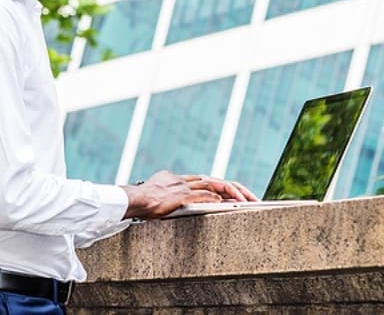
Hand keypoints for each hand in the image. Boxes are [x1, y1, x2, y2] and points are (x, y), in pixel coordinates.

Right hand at [121, 171, 257, 219]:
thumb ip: (174, 198)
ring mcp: (183, 186)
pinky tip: (229, 204)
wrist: (132, 200)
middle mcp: (184, 179)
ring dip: (232, 193)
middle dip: (236, 188)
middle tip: (251, 197)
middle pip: (216, 180)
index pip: (207, 181)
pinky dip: (217, 200)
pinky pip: (203, 196)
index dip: (223, 187)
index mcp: (179, 178)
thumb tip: (183, 204)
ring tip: (247, 201)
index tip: (236, 194)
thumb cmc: (143, 203)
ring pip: (214, 185)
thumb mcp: (161, 196)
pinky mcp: (181, 195)